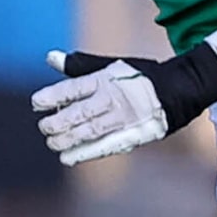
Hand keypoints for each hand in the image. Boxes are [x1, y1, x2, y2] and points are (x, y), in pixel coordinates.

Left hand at [30, 43, 216, 165]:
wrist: (179, 90)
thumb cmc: (140, 77)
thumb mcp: (110, 65)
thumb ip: (79, 66)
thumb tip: (50, 58)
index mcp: (106, 79)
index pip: (74, 88)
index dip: (53, 96)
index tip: (36, 103)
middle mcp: (114, 98)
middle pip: (79, 113)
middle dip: (58, 122)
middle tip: (45, 127)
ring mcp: (124, 118)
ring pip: (90, 131)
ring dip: (67, 139)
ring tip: (52, 143)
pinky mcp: (133, 135)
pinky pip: (105, 146)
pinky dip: (85, 153)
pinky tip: (68, 158)